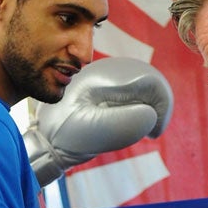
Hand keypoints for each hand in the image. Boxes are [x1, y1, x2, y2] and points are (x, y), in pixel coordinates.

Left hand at [25, 57, 173, 185]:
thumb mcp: (90, 133)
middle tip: (150, 132)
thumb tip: (150, 115)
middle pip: (152, 80)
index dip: (162, 107)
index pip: (150, 81)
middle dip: (158, 107)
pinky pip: (138, 92)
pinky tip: (134, 123)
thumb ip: (122, 123)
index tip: (154, 133)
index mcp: (105, 77)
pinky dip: (143, 108)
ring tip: (143, 130)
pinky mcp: (113, 87)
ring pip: (147, 86)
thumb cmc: (64, 135)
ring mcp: (112, 77)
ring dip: (151, 108)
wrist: (46, 136)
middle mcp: (110, 70)